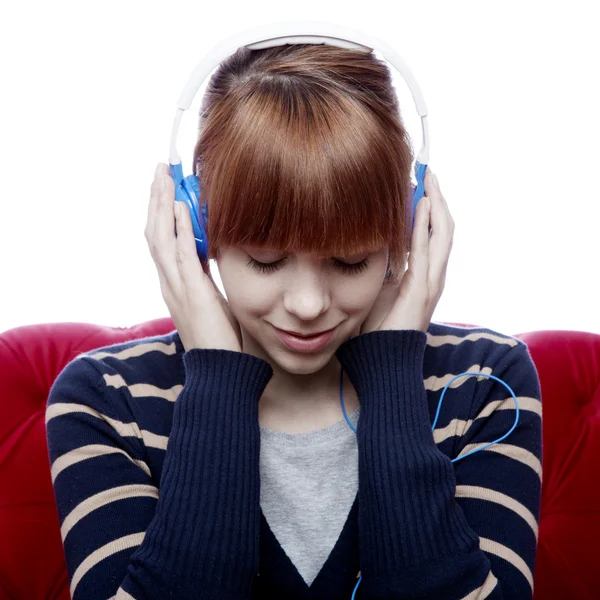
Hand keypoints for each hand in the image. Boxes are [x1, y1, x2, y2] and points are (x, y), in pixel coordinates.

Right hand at [145, 163, 241, 352]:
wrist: (219, 370)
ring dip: (162, 205)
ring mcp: (176, 288)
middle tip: (160, 169)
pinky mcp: (191, 293)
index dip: (162, 211)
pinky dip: (178, 229)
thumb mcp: (211, 299)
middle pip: (154, 232)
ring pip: (160, 237)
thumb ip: (205, 276)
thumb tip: (210, 253)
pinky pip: (181, 255)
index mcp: (174, 283)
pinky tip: (180, 207)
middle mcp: (169, 282)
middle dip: (157, 198)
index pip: (162, 240)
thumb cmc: (219, 337)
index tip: (167, 186)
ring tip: (164, 176)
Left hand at [360, 168, 454, 333]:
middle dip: (436, 197)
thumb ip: (380, 265)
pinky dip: (426, 226)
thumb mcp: (376, 287)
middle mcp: (432, 275)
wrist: (380, 359)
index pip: (431, 232)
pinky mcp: (423, 290)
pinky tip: (422, 205)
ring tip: (428, 178)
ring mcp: (431, 282)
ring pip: (442, 234)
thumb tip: (367, 239)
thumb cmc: (376, 327)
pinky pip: (427, 252)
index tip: (417, 181)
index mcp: (422, 274)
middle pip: (443, 227)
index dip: (428, 206)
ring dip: (437, 204)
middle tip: (426, 170)